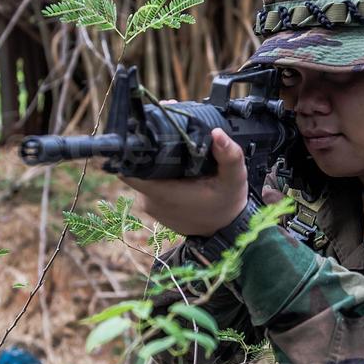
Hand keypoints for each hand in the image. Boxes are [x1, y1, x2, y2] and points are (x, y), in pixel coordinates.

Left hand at [121, 129, 248, 236]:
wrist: (226, 230)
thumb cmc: (228, 203)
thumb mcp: (234, 178)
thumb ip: (228, 155)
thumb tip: (217, 132)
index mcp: (163, 193)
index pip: (128, 170)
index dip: (130, 150)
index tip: (142, 133)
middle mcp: (150, 201)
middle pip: (135, 169)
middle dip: (147, 152)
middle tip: (164, 134)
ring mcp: (150, 206)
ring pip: (141, 176)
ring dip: (152, 164)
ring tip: (171, 150)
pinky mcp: (153, 209)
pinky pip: (148, 186)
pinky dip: (157, 176)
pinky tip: (173, 168)